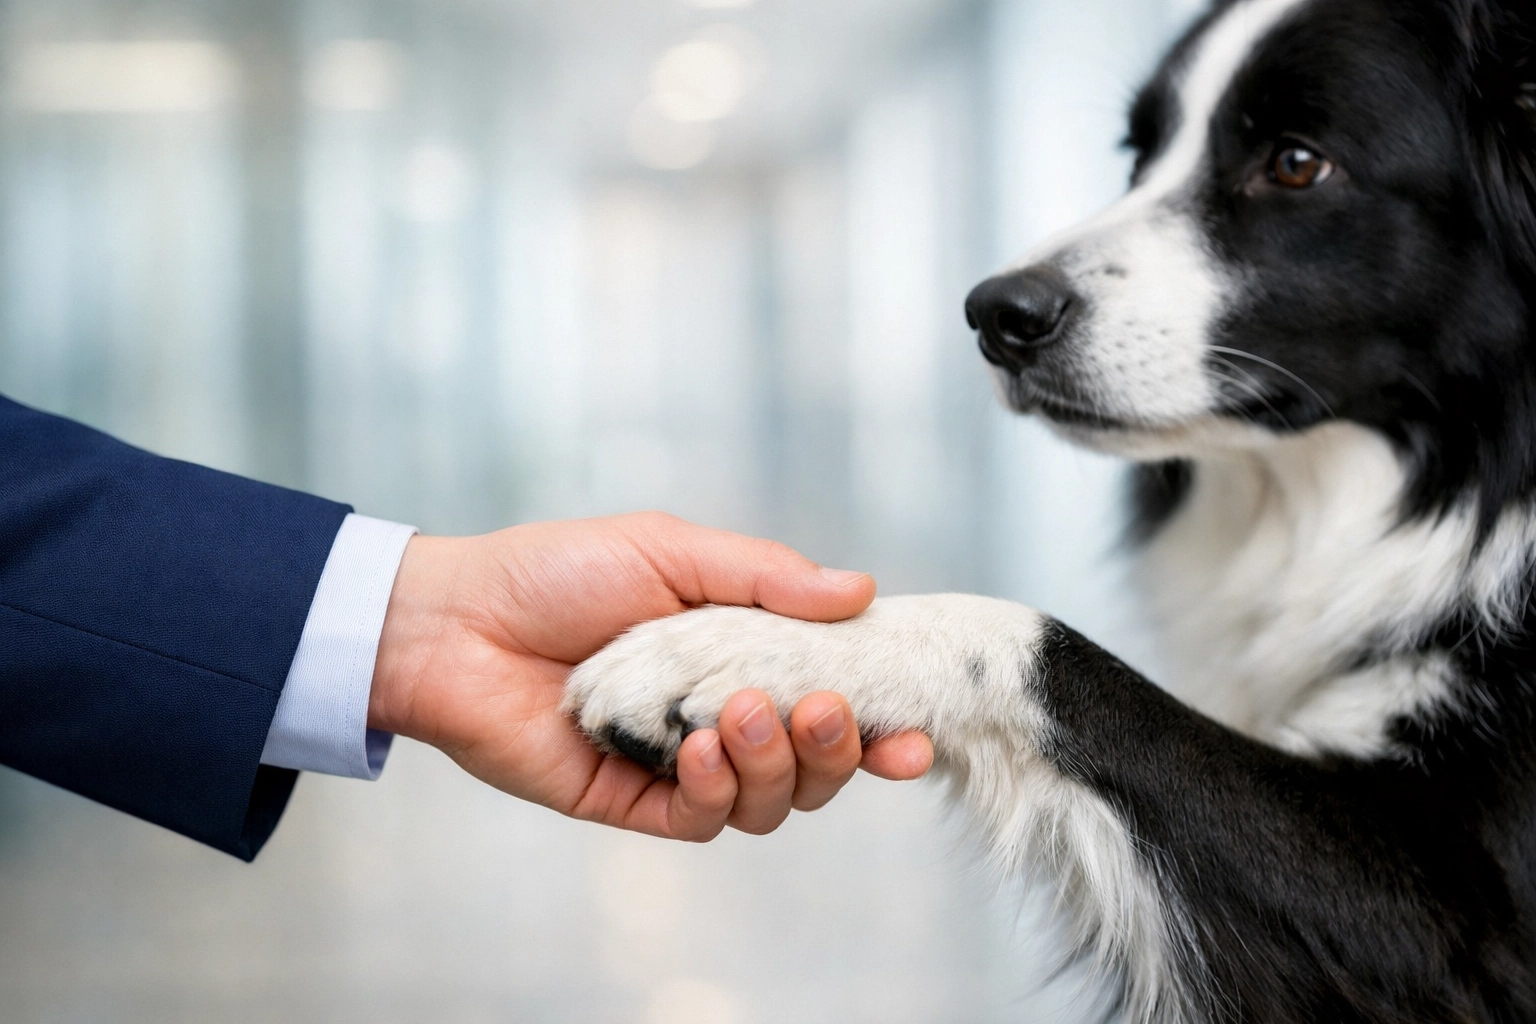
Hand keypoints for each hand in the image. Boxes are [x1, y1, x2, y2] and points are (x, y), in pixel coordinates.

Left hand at [366, 512, 933, 840]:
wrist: (455, 621)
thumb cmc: (557, 572)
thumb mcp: (671, 552)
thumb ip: (766, 577)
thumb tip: (860, 589)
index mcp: (742, 653)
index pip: (832, 697)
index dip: (882, 722)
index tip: (916, 735)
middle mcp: (721, 714)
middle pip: (815, 765)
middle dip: (837, 749)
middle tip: (825, 709)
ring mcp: (681, 763)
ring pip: (770, 802)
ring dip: (776, 765)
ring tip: (738, 714)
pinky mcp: (635, 800)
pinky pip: (704, 823)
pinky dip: (716, 792)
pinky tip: (698, 750)